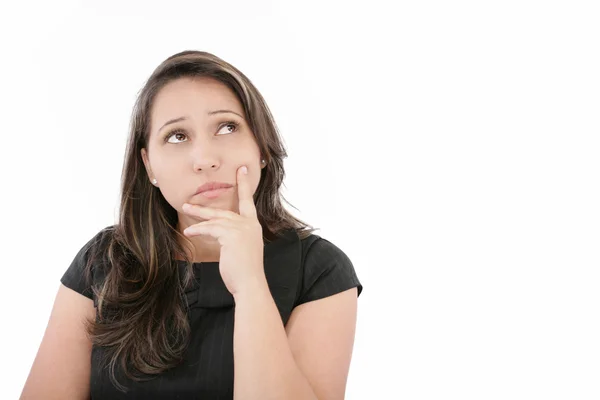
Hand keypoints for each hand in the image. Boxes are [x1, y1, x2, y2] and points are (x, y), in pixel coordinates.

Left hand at [181, 165, 265, 295]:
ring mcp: (241, 228)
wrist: (250, 283)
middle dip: (206, 206)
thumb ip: (234, 238)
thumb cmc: (244, 272)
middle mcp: (249, 224)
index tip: (242, 170)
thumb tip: (220, 234)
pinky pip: (210, 228)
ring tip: (185, 210)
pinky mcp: (231, 234)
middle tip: (191, 200)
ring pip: (215, 218)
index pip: (248, 202)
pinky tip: (188, 232)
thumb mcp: (242, 250)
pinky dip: (198, 229)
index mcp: (253, 226)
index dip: (244, 185)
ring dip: (198, 215)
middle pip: (225, 210)